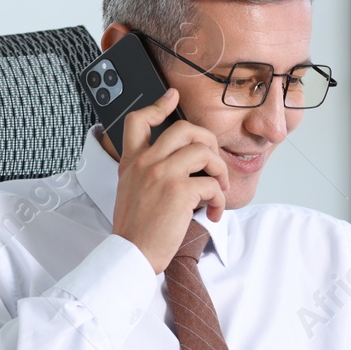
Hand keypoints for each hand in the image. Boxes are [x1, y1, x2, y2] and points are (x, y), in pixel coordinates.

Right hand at [110, 88, 230, 272]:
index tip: (172, 96)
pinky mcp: (179, 191)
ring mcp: (162, 174)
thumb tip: (181, 163)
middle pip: (184, 129)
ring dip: (220, 170)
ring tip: (218, 189)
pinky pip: (212, 184)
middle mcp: (145, 162)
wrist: (130, 253)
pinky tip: (213, 213)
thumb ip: (146, 171)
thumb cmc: (136, 229)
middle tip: (214, 162)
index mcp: (132, 161)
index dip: (158, 105)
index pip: (138, 120)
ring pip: (204, 152)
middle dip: (208, 141)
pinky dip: (220, 200)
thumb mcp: (130, 190)